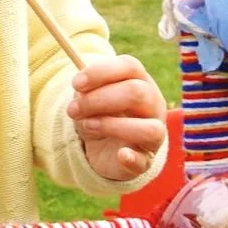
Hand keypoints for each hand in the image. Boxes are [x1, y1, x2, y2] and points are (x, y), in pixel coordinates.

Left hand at [67, 55, 167, 180]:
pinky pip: (144, 161)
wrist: (100, 146)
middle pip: (137, 92)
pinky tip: (120, 154)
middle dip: (98, 99)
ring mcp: (154, 135)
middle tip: (73, 109)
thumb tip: (79, 84)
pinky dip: (131, 158)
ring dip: (112, 125)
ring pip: (149, 128)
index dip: (101, 72)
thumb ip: (85, 86)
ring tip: (87, 125)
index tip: (76, 84)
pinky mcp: (145, 160)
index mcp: (140, 82)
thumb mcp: (88, 95)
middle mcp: (153, 106)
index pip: (130, 66)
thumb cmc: (98, 112)